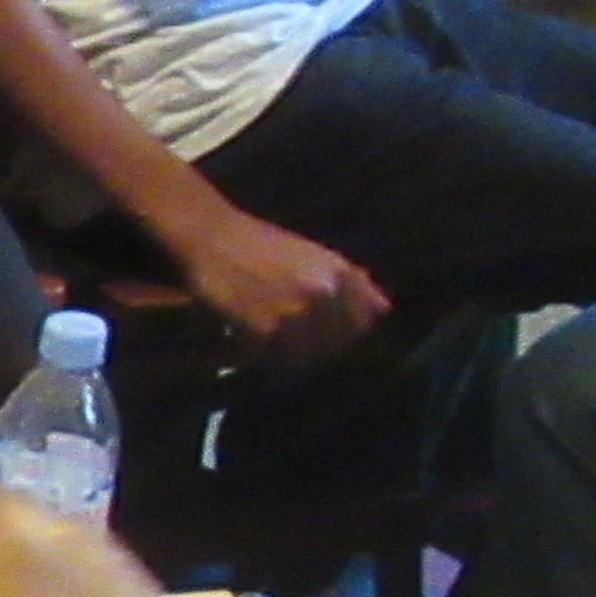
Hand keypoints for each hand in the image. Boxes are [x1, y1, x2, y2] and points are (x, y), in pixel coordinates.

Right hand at [170, 207, 388, 365]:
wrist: (212, 236)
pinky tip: (250, 341)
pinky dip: (261, 356)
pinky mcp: (262, 330)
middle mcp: (322, 295)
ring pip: (304, 357)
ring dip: (288, 356)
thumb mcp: (315, 254)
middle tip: (290, 339)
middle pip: (334, 346)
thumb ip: (353, 281)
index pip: (363, 325)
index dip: (345, 333)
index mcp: (339, 275)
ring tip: (269, 342)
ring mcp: (293, 314)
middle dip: (315, 347)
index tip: (325, 332)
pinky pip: (272, 360)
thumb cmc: (261, 242)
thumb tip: (384, 309)